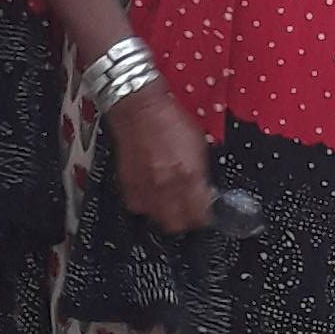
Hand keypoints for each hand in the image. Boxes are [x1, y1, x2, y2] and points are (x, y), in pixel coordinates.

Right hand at [108, 81, 213, 234]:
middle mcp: (167, 185)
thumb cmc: (168, 120)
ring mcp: (146, 187)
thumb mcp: (198, 143)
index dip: (204, 217)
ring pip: (157, 220)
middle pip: (177, 224)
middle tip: (189, 214)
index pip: (200, 213)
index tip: (205, 214)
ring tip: (170, 205)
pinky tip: (153, 196)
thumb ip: (201, 172)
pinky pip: (139, 207)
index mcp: (189, 174)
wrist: (139, 109)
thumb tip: (204, 189)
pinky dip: (147, 206)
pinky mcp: (129, 186)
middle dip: (185, 222)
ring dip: (165, 216)